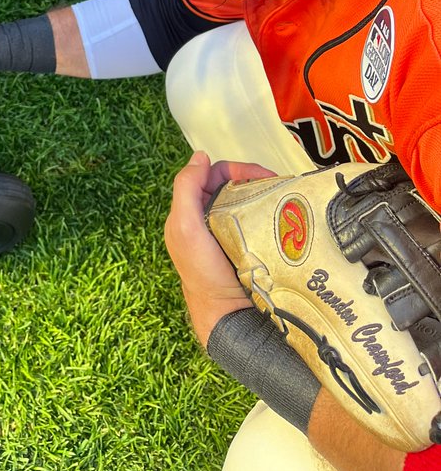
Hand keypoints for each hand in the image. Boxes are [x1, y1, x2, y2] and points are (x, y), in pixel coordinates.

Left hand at [164, 152, 274, 343]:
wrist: (227, 314)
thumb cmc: (202, 271)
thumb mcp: (183, 226)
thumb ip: (186, 188)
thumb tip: (199, 157)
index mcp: (191, 212)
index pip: (214, 175)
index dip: (236, 169)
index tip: (261, 174)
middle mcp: (209, 219)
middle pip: (234, 186)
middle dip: (256, 179)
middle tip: (278, 184)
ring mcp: (231, 234)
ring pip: (249, 202)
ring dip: (266, 195)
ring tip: (286, 197)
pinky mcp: (249, 247)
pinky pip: (260, 221)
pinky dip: (272, 214)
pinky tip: (286, 215)